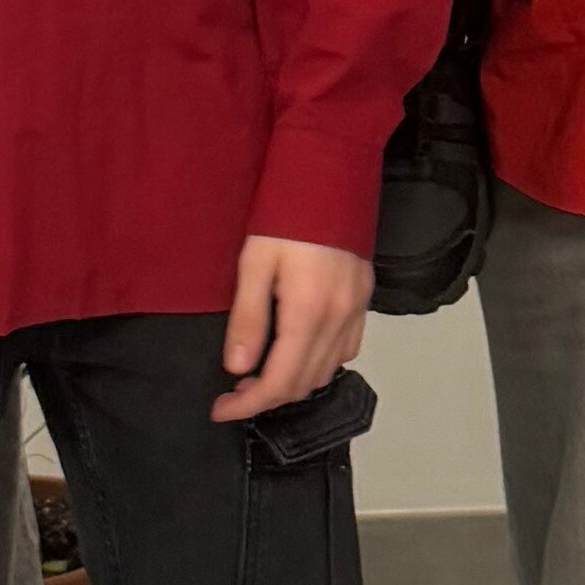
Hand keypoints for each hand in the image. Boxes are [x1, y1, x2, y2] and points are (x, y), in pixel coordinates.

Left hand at [212, 232, 371, 419]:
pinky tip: (299, 353)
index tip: (220, 410)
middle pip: (304, 383)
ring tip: (261, 374)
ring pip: (328, 371)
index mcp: (308, 314)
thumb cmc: (286, 214)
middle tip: (234, 392)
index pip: (278, 381)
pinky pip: (347, 349)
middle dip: (267, 397)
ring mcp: (356, 311)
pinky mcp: (365, 299)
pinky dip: (321, 363)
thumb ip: (248, 319)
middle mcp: (338, 320)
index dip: (247, 405)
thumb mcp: (254, 263)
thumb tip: (238, 368)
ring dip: (294, 382)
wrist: (331, 174)